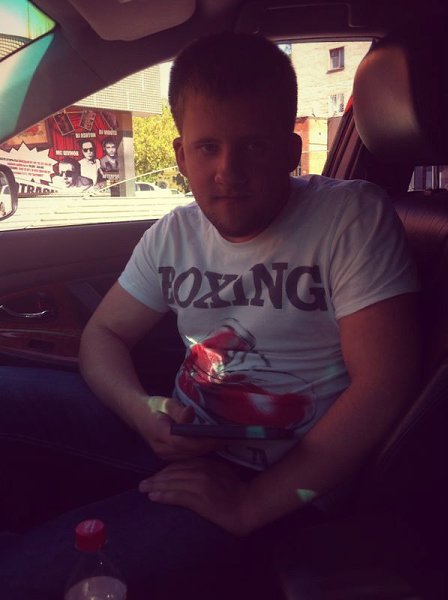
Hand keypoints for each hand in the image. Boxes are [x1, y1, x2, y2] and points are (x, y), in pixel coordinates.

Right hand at [138, 396, 224, 460]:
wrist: (137, 415)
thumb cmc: (153, 406)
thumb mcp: (166, 403)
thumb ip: (178, 410)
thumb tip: (190, 413)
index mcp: (160, 434)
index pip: (186, 442)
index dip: (205, 441)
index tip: (221, 437)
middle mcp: (162, 448)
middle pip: (191, 452)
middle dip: (210, 446)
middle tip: (229, 439)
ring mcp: (163, 455)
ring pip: (190, 457)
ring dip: (206, 451)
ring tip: (224, 442)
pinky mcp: (167, 458)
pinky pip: (186, 458)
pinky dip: (199, 453)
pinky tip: (211, 447)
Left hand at [138, 458, 256, 535]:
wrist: (247, 504)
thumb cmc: (237, 490)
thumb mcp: (221, 472)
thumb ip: (207, 469)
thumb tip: (191, 471)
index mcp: (206, 464)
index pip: (180, 465)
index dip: (165, 470)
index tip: (155, 476)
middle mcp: (201, 471)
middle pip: (172, 473)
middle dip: (156, 478)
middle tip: (142, 484)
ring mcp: (200, 485)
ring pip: (172, 482)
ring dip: (156, 485)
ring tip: (144, 489)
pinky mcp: (200, 499)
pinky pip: (177, 495)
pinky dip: (164, 495)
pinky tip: (154, 497)